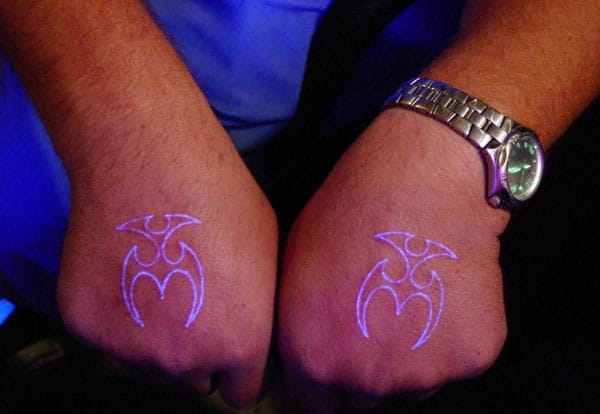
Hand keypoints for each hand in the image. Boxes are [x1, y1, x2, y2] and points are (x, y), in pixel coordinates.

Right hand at [56, 126, 276, 408]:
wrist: (150, 163)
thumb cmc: (222, 200)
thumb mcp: (268, 257)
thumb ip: (259, 314)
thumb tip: (255, 336)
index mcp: (241, 345)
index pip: (242, 392)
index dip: (240, 370)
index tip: (233, 350)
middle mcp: (186, 360)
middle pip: (195, 380)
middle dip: (198, 354)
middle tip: (194, 307)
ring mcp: (132, 349)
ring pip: (151, 363)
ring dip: (157, 338)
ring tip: (160, 282)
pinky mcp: (88, 329)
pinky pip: (111, 339)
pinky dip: (118, 317)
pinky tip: (126, 272)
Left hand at [278, 110, 508, 409]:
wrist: (423, 181)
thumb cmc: (348, 213)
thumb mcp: (296, 268)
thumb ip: (301, 327)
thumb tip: (311, 354)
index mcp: (313, 358)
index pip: (317, 403)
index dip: (326, 378)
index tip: (339, 352)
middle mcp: (365, 380)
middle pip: (365, 399)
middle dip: (367, 369)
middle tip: (379, 319)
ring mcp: (423, 374)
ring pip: (413, 385)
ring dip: (411, 358)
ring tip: (414, 300)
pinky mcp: (473, 358)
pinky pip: (454, 360)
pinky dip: (451, 337)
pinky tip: (446, 292)